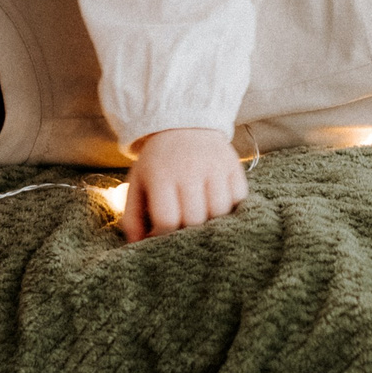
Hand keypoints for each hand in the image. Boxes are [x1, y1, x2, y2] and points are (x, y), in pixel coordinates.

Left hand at [121, 127, 247, 239]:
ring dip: (212, 222)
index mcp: (161, 175)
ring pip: (220, 212)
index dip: (165, 235)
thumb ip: (132, 218)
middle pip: (195, 219)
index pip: (168, 220)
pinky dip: (231, 207)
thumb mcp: (137, 184)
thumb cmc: (158, 164)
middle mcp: (189, 169)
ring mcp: (215, 166)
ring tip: (201, 216)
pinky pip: (239, 198)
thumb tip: (138, 247)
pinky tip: (217, 202)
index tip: (163, 232)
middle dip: (189, 230)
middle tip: (183, 226)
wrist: (183, 125)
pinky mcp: (234, 165)